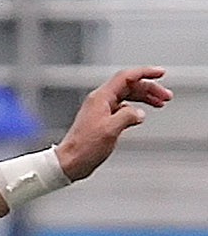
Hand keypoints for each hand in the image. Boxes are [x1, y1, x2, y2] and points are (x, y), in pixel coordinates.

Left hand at [56, 66, 170, 181]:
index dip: (145, 73)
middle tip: (165, 95)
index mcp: (100, 98)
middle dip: (149, 88)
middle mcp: (100, 101)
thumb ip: (128, 117)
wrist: (69, 162)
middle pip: (129, 86)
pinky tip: (140, 115)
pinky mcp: (102, 120)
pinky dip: (134, 109)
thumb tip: (138, 113)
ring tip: (159, 102)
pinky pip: (122, 108)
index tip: (160, 73)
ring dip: (144, 98)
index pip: (126, 77)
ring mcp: (100, 110)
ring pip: (127, 97)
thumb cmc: (83, 147)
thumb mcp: (110, 130)